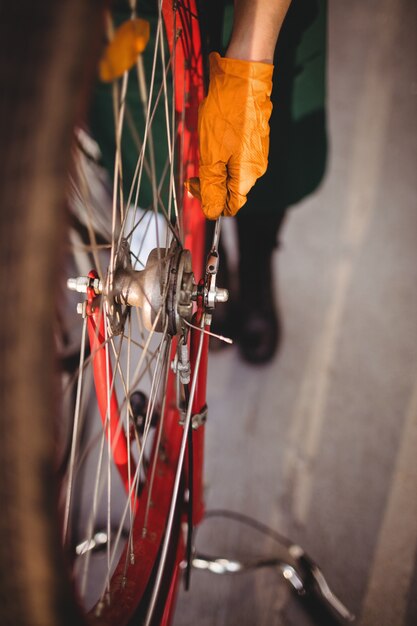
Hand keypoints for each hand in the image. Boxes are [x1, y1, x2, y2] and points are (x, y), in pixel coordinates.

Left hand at [186, 52, 272, 219]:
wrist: (243, 75)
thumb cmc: (226, 114)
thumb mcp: (211, 155)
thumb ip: (212, 186)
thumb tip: (212, 212)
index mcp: (248, 175)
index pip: (231, 206)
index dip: (210, 203)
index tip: (193, 187)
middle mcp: (257, 167)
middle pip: (232, 190)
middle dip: (210, 185)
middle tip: (192, 173)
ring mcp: (257, 152)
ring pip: (233, 172)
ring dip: (215, 169)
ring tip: (203, 150)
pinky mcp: (255, 138)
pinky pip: (237, 157)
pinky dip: (222, 155)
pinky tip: (213, 138)